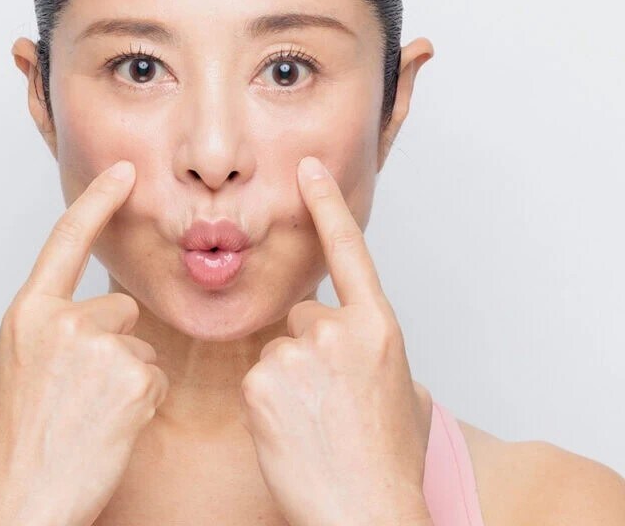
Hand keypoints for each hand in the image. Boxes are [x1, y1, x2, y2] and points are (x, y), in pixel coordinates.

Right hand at [0, 160, 168, 525]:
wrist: (21, 502)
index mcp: (28, 314)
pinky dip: (142, 402)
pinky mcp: (132, 377)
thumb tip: (107, 311)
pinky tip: (111, 428)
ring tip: (92, 416)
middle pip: (121, 307)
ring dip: (129, 376)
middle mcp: (61, 321)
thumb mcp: (22, 364)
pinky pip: (155, 376)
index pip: (66, 240)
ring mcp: (97, 347)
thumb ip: (56, 326)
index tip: (125, 170)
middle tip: (84, 393)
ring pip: (141, 344)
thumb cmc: (21, 439)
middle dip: (114, 342)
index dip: (98, 201)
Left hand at [237, 156, 433, 525]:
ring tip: (312, 422)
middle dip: (307, 348)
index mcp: (379, 328)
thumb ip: (380, 353)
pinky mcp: (261, 381)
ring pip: (277, 349)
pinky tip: (289, 430)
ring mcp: (299, 353)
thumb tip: (365, 344)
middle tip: (326, 399)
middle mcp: (339, 331)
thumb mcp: (403, 393)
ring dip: (286, 380)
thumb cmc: (385, 461)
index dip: (326, 206)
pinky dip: (266, 401)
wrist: (363, 513)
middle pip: (302, 315)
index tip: (308, 167)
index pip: (348, 251)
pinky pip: (256, 377)